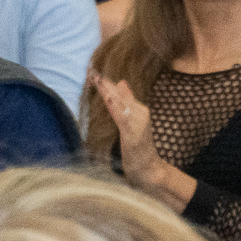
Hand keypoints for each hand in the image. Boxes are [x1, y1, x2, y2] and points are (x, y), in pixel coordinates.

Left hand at [93, 72, 163, 192]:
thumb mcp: (131, 123)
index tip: (92, 72)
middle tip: (90, 71)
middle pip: (119, 94)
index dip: (105, 82)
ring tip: (95, 79)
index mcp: (139, 109)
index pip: (119, 92)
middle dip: (104, 83)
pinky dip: (114, 107)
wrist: (150, 169)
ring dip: (107, 91)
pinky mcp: (134, 133)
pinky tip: (106, 98)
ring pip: (120, 103)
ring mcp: (138, 122)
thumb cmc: (139, 148)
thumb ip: (127, 103)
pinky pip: (122, 117)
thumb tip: (121, 82)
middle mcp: (141, 112)